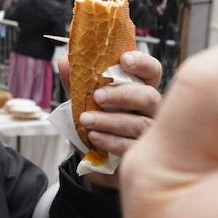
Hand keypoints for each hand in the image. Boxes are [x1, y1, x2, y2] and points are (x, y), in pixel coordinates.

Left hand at [57, 50, 161, 188]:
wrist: (93, 157)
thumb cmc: (96, 122)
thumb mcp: (83, 100)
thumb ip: (76, 81)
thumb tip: (65, 61)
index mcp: (139, 89)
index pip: (151, 70)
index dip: (142, 63)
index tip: (124, 60)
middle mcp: (150, 110)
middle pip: (149, 97)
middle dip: (122, 95)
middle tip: (98, 96)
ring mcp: (149, 133)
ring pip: (139, 123)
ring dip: (110, 120)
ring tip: (86, 120)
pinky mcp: (141, 153)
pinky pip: (131, 146)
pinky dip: (110, 140)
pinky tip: (94, 137)